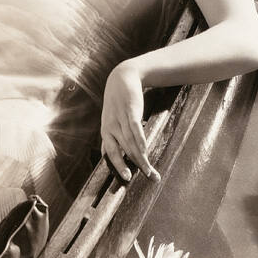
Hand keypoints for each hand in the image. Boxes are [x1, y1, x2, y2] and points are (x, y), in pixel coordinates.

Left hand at [100, 62, 159, 182]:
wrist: (122, 78)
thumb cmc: (117, 104)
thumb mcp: (110, 121)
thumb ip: (110, 138)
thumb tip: (106, 156)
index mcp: (106, 132)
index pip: (111, 153)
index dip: (118, 166)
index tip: (127, 179)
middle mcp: (110, 127)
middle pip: (123, 151)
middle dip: (134, 166)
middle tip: (148, 177)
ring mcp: (120, 118)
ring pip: (130, 143)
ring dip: (141, 158)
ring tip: (151, 170)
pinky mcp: (130, 110)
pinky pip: (134, 128)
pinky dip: (140, 140)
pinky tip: (145, 150)